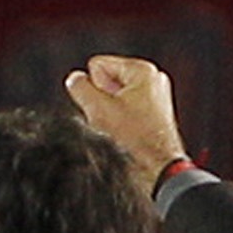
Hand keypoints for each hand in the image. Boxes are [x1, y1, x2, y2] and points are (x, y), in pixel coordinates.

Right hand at [65, 54, 185, 188]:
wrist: (157, 167)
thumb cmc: (136, 141)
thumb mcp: (98, 110)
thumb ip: (81, 89)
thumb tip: (75, 79)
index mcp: (143, 70)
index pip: (99, 64)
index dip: (92, 86)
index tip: (102, 106)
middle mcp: (153, 79)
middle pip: (109, 80)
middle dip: (103, 98)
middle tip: (110, 119)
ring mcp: (157, 96)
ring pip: (118, 96)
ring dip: (111, 111)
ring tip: (119, 128)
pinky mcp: (157, 113)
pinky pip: (129, 109)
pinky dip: (123, 119)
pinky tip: (126, 133)